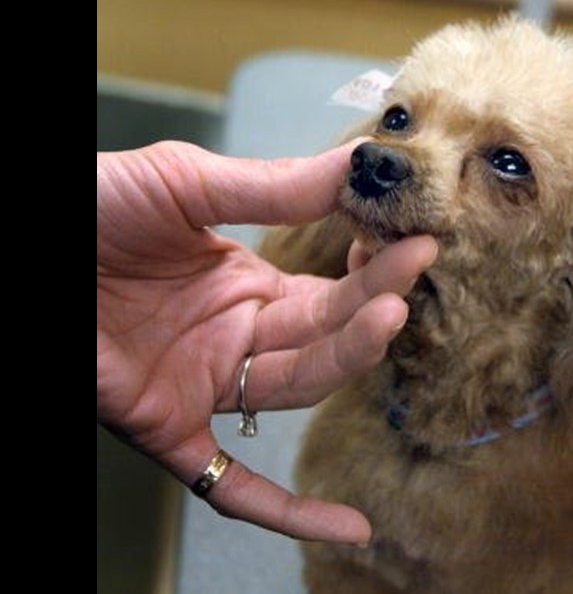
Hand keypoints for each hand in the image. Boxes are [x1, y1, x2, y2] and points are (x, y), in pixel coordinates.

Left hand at [97, 140, 437, 543]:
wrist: (17, 245)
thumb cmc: (87, 207)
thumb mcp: (185, 183)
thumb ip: (271, 185)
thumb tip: (358, 163)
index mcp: (244, 286)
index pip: (332, 290)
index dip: (373, 269)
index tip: (413, 237)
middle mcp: (236, 339)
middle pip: (324, 336)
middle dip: (372, 302)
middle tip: (413, 261)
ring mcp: (205, 387)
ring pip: (296, 386)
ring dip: (347, 357)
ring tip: (387, 314)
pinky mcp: (165, 429)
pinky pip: (230, 485)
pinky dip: (287, 512)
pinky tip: (349, 529)